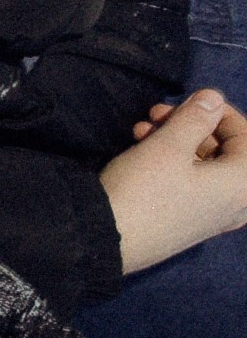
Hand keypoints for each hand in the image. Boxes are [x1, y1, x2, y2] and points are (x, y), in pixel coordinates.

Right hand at [101, 89, 246, 272]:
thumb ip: (196, 117)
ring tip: (140, 131)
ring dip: (177, 142)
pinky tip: (141, 154)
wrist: (105, 239)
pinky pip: (194, 185)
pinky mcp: (190, 224)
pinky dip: (174, 165)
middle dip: (192, 126)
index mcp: (243, 184)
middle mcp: (237, 203)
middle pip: (226, 151)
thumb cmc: (143, 190)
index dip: (218, 112)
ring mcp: (213, 216)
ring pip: (206, 167)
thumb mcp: (167, 146)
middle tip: (157, 114)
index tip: (187, 102)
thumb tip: (214, 98)